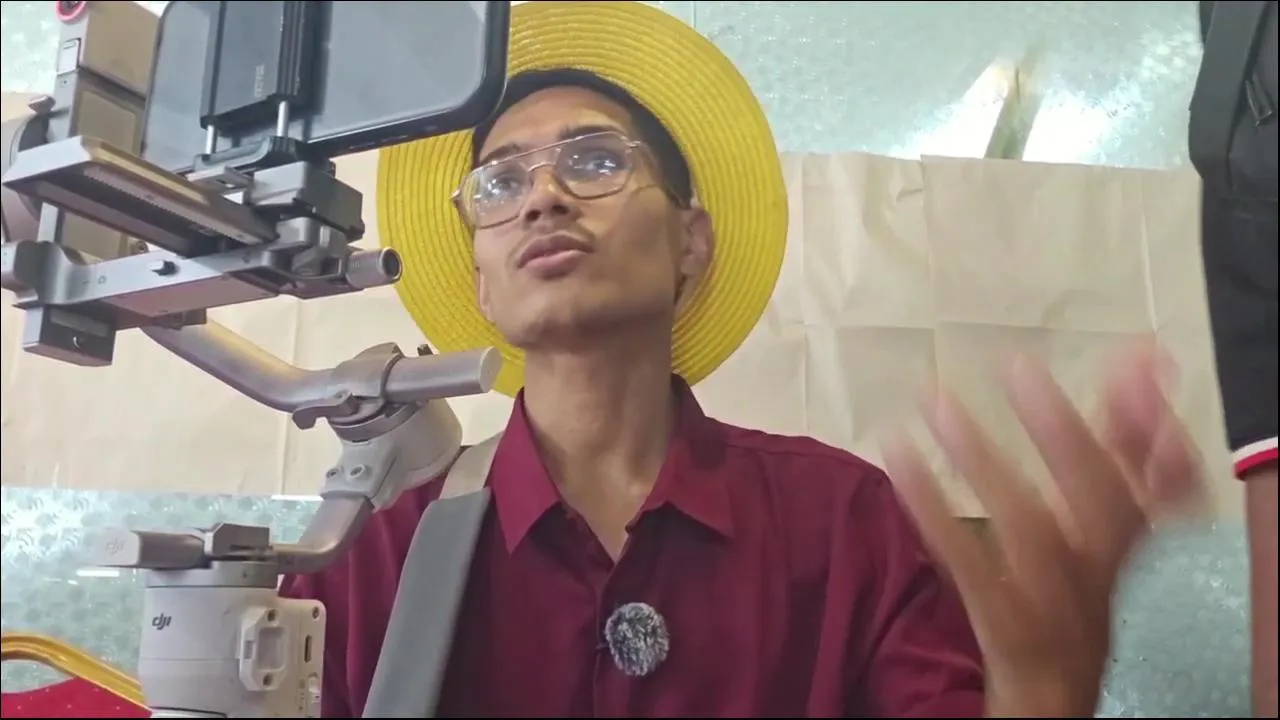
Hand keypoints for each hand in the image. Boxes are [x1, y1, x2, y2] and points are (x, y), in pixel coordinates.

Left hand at [883, 344, 1204, 716]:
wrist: (1054, 689)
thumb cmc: (1076, 590)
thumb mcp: (1106, 528)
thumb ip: (1120, 451)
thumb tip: (1138, 365)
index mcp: (1125, 542)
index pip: (1157, 478)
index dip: (1151, 421)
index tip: (1140, 355)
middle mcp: (1098, 568)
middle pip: (1099, 501)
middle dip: (1068, 431)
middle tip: (1020, 367)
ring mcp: (1050, 596)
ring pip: (1027, 527)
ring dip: (983, 458)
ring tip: (937, 399)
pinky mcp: (1000, 616)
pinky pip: (965, 562)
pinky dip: (932, 507)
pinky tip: (898, 457)